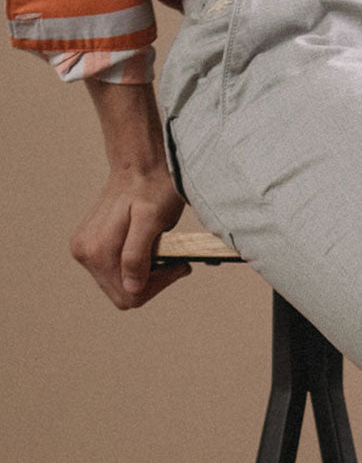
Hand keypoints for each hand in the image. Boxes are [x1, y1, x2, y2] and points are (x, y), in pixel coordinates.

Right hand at [70, 164, 192, 309]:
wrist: (140, 167)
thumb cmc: (152, 190)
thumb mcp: (152, 221)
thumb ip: (137, 255)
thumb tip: (130, 287)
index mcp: (96, 250)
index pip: (129, 296)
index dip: (157, 285)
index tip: (176, 264)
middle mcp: (84, 252)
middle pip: (123, 294)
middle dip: (152, 282)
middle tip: (174, 260)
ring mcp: (85, 250)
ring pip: (121, 286)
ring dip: (146, 275)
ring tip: (161, 251)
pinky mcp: (90, 247)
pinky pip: (116, 273)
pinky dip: (137, 266)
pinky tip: (149, 249)